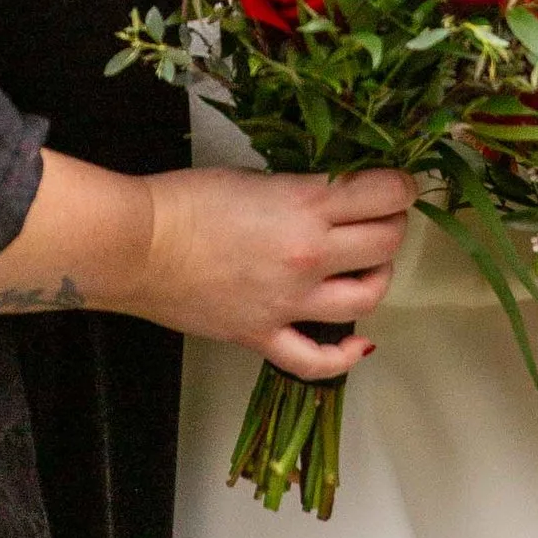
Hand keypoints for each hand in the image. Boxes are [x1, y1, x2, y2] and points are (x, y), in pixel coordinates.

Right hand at [135, 167, 414, 377]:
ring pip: (367, 297)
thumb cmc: (186, 200)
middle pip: (384, 243)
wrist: (137, 245)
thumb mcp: (255, 177)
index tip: (398, 185)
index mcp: (305, 204)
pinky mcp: (263, 335)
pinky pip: (317, 360)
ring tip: (370, 264)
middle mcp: (308, 255)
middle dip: (394, 225)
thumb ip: (302, 190)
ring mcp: (289, 302)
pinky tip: (361, 343)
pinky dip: (347, 357)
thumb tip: (335, 196)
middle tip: (384, 217)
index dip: (400, 186)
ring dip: (379, 277)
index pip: (384, 194)